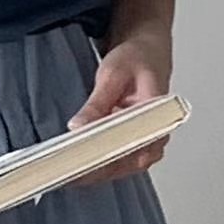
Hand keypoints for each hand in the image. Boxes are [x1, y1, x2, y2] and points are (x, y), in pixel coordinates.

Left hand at [64, 29, 172, 186]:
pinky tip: (77, 163)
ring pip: (120, 167)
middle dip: (95, 170)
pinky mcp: (136, 143)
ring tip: (66, 170)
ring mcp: (147, 142)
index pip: (131, 147)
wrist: (147, 52)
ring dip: (94, 170)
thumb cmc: (137, 59)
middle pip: (125, 164)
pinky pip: (117, 160)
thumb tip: (79, 126)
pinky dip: (97, 162)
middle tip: (66, 171)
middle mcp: (156, 134)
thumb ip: (97, 103)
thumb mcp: (113, 74)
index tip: (80, 163)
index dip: (104, 160)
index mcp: (157, 116)